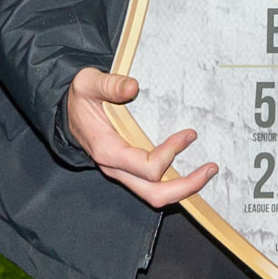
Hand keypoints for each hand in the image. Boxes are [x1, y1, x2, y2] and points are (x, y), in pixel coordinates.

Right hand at [64, 67, 216, 206]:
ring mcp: (123, 171)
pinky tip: (191, 167)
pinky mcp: (129, 169)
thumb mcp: (87, 83)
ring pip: (155, 195)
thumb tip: (132, 86)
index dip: (171, 153)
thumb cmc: (79, 98)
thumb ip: (108, 84)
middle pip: (154, 194)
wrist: (66, 111)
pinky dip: (175, 181)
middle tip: (210, 168)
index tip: (189, 134)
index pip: (146, 166)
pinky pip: (153, 185)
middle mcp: (116, 167)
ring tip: (207, 171)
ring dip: (184, 188)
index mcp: (107, 150)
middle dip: (186, 186)